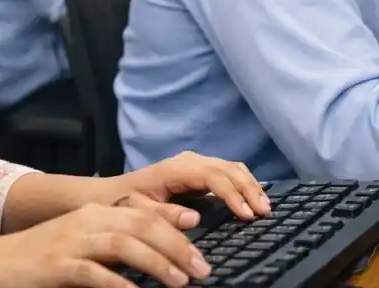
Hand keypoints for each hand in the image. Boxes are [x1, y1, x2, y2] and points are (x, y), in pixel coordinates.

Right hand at [0, 202, 212, 287]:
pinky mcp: (57, 266)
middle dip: (177, 246)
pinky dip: (119, 284)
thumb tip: (157, 254)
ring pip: (124, 244)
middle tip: (200, 269)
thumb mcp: (83, 244)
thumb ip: (115, 243)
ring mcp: (71, 242)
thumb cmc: (42, 259)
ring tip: (180, 281)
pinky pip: (94, 273)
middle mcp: (87, 221)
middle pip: (142, 225)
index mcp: (95, 212)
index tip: (200, 243)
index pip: (145, 213)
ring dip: (157, 263)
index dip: (175, 226)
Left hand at [107, 150, 271, 224]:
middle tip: (264, 212)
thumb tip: (194, 217)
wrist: (115, 193)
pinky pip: (228, 172)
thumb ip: (163, 215)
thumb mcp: (137, 210)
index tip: (246, 214)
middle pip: (227, 168)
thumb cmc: (124, 203)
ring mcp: (195, 164)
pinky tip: (254, 197)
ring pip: (231, 167)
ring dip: (250, 185)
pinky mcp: (200, 171)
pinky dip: (244, 183)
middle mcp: (188, 161)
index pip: (212, 175)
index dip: (231, 194)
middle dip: (248, 189)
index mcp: (174, 169)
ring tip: (264, 207)